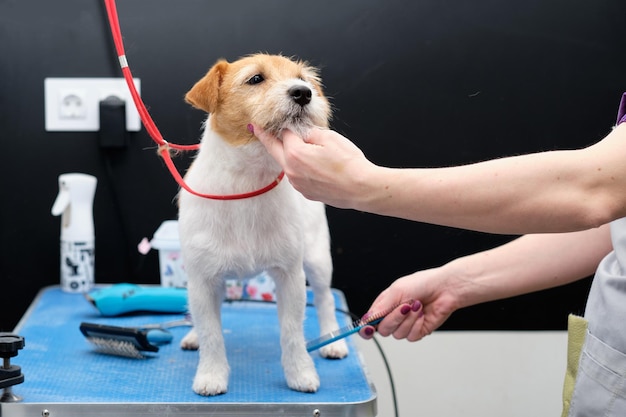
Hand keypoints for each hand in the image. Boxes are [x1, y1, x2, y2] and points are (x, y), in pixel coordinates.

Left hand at [249, 124, 373, 207]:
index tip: (265, 121)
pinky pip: (297, 176)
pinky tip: (311, 163)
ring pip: (287, 164)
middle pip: (274, 150)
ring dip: (287, 154)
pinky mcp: (306, 192)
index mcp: (295, 153)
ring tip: (293, 145)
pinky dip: (299, 167)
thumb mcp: (329, 138)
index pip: (283, 134)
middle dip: (265, 138)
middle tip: (255, 129)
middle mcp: (291, 170)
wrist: (361, 189)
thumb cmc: (348, 163)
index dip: (281, 125)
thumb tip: (302, 132)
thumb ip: (310, 132)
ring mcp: (297, 184)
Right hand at [359, 268, 457, 341]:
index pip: (369, 321)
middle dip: (394, 318)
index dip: (365, 328)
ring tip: (417, 306)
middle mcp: (394, 316)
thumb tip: (366, 319)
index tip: (367, 329)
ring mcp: (406, 325)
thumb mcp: (396, 291)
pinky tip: (422, 314)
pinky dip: (417, 324)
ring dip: (408, 320)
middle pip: (383, 330)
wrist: (445, 288)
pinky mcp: (418, 331)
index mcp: (385, 305)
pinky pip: (410, 336)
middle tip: (404, 306)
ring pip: (397, 334)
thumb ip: (380, 307)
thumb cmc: (422, 284)